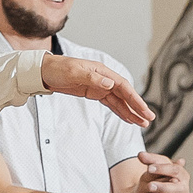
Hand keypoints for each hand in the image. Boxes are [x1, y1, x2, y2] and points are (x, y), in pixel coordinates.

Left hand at [41, 56, 155, 127]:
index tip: (144, 110)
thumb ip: (92, 78)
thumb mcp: (73, 72)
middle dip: (137, 107)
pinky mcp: (93, 93)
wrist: (43, 72)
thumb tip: (110, 84)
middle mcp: (104, 78)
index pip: (123, 86)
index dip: (135, 99)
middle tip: (149, 120)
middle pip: (125, 94)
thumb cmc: (58, 69)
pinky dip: (119, 111)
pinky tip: (127, 119)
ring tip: (142, 123)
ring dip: (130, 112)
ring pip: (119, 101)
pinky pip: (110, 103)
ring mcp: (99, 86)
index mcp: (102, 71)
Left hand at [125, 152, 188, 192]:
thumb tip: (141, 154)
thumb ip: (148, 161)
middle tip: (149, 186)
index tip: (149, 168)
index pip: (176, 170)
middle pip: (177, 189)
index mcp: (181, 175)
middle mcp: (183, 189)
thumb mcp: (150, 170)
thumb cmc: (152, 182)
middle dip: (163, 187)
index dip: (163, 169)